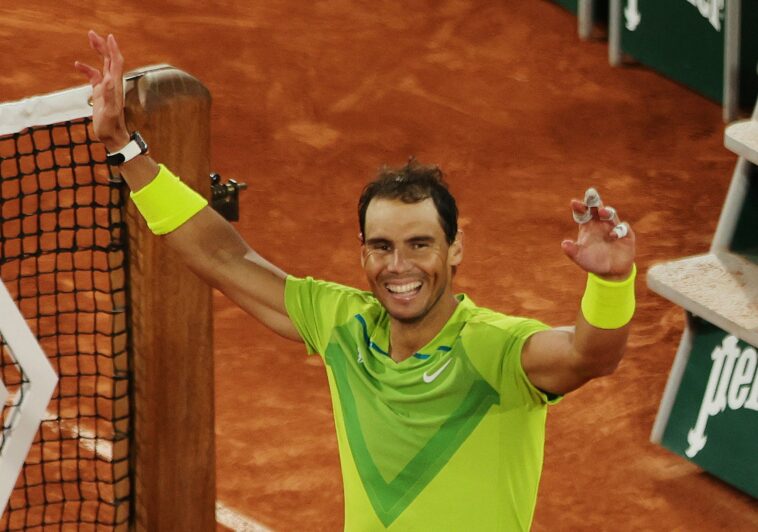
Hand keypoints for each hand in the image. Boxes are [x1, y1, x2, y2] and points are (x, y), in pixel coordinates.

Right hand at [74, 31, 128, 150]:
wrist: (112, 136)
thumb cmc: (111, 125)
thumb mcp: (110, 111)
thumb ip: (109, 95)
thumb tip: (109, 80)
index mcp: (115, 85)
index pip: (116, 62)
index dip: (113, 49)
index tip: (109, 37)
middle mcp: (113, 84)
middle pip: (110, 60)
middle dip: (103, 46)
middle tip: (92, 33)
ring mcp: (107, 87)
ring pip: (103, 65)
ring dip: (97, 52)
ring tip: (90, 39)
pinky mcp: (100, 92)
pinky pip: (94, 76)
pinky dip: (86, 69)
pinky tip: (77, 65)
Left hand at [561, 188, 635, 280]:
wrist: (611, 271)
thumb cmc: (593, 261)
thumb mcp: (580, 258)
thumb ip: (572, 251)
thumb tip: (564, 244)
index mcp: (588, 226)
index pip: (583, 213)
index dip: (579, 207)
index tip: (574, 202)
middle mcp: (600, 224)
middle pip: (597, 209)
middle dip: (594, 201)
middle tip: (590, 192)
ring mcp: (613, 228)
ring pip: (611, 215)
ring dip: (607, 212)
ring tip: (602, 212)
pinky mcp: (625, 235)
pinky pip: (623, 228)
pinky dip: (618, 230)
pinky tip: (612, 235)